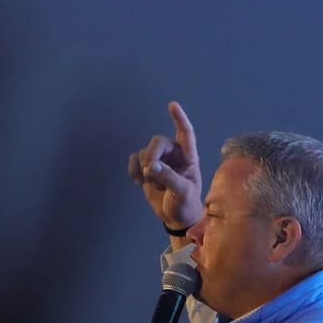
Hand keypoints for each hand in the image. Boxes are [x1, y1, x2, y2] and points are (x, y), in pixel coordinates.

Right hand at [127, 101, 201, 230]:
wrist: (175, 218)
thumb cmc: (185, 204)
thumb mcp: (182, 193)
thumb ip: (169, 178)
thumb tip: (151, 167)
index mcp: (188, 157)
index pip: (185, 133)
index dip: (179, 119)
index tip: (172, 105)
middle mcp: (174, 155)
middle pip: (158, 142)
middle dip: (152, 155)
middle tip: (150, 171)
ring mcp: (159, 161)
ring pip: (145, 152)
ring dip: (144, 167)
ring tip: (152, 184)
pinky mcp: (146, 169)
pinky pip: (134, 160)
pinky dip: (133, 170)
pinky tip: (139, 181)